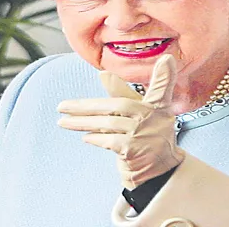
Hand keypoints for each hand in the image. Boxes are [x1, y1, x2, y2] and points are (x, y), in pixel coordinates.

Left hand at [58, 55, 183, 189]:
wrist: (160, 169)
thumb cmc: (149, 134)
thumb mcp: (141, 111)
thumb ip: (123, 92)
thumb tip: (102, 74)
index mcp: (157, 105)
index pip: (160, 87)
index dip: (165, 75)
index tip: (166, 59)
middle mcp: (153, 118)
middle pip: (117, 106)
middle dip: (87, 105)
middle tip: (62, 106)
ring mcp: (143, 135)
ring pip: (108, 124)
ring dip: (83, 123)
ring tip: (63, 122)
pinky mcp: (134, 151)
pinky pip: (110, 141)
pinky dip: (96, 138)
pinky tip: (85, 137)